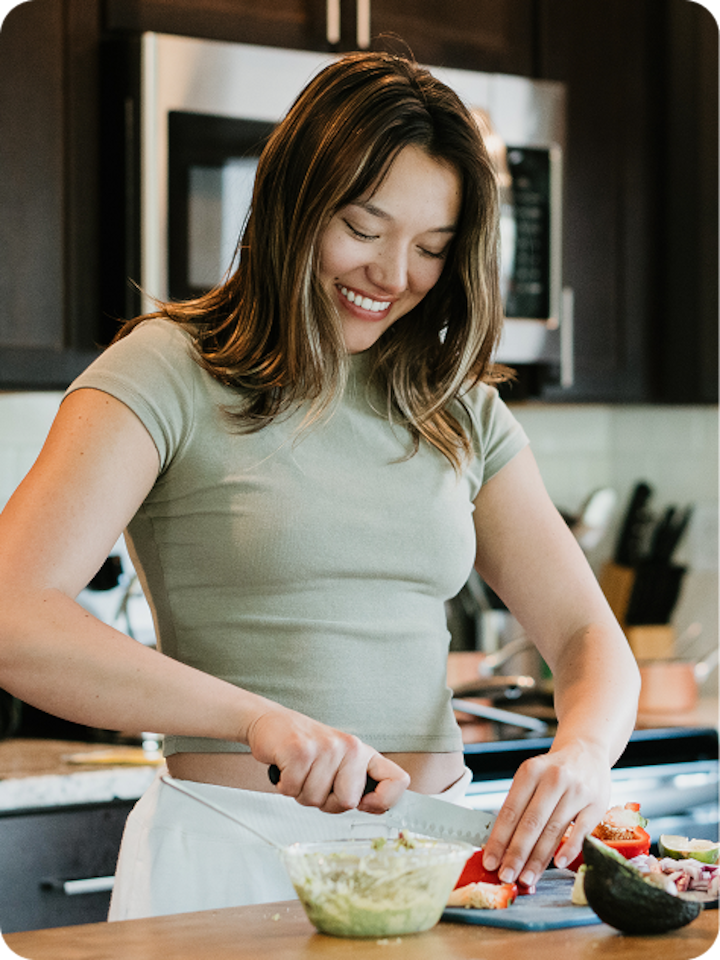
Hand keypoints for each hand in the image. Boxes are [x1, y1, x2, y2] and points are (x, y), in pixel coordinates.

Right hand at [246, 705, 409, 814]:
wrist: (272, 723)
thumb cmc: (307, 747)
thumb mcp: (340, 763)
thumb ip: (358, 785)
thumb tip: (378, 808)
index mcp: (363, 753)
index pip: (398, 781)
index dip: (385, 801)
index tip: (364, 804)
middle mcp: (350, 747)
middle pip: (347, 802)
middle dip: (326, 802)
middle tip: (316, 781)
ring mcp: (326, 747)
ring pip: (315, 800)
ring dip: (301, 792)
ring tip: (300, 770)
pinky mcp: (299, 750)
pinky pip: (293, 790)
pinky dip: (285, 785)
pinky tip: (287, 767)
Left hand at [480, 739, 610, 887]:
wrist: (586, 751)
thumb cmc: (553, 771)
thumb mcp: (532, 778)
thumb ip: (519, 806)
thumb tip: (500, 846)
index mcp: (530, 771)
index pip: (511, 811)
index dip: (499, 839)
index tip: (490, 862)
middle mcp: (553, 779)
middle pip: (531, 823)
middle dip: (516, 854)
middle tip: (506, 876)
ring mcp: (576, 792)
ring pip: (553, 830)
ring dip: (538, 859)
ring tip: (527, 879)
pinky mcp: (596, 804)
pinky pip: (580, 831)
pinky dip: (568, 849)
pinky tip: (557, 864)